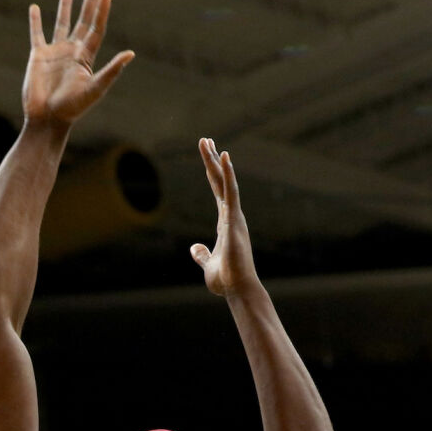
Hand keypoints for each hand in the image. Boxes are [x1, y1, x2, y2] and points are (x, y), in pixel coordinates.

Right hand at [24, 0, 134, 127]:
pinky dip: (35, 21)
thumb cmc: (73, 108)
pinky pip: (37, 34)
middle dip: (88, 2)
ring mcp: (55, 53)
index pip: (96, 29)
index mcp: (86, 58)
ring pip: (61, 24)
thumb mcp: (95, 89)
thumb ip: (111, 70)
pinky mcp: (38, 57)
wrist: (47, 119)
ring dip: (65, 7)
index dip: (102, 12)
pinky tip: (35, 8)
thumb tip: (131, 53)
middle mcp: (72, 52)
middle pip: (83, 21)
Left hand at [190, 138, 259, 297]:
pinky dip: (228, 174)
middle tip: (205, 140)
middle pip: (220, 182)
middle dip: (212, 161)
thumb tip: (194, 247)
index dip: (213, 174)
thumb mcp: (207, 264)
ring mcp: (234, 216)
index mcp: (225, 223)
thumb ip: (201, 254)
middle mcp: (231, 215)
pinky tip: (224, 156)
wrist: (237, 289)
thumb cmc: (226, 280)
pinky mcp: (234, 220)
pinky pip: (231, 192)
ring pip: (225, 182)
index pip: (218, 192)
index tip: (209, 157)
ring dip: (216, 162)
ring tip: (208, 142)